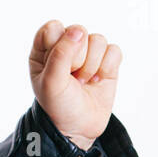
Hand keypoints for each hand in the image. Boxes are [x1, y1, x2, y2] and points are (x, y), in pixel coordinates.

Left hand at [29, 22, 122, 150]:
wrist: (77, 128)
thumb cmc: (58, 106)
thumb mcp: (51, 82)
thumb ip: (60, 54)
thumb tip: (78, 31)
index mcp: (43, 49)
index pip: (53, 28)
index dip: (59, 46)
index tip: (58, 67)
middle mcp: (65, 46)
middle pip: (78, 31)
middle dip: (78, 59)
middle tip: (72, 79)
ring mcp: (87, 53)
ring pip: (98, 39)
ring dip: (92, 65)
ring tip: (83, 82)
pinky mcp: (106, 61)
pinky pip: (114, 50)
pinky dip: (108, 67)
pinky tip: (98, 81)